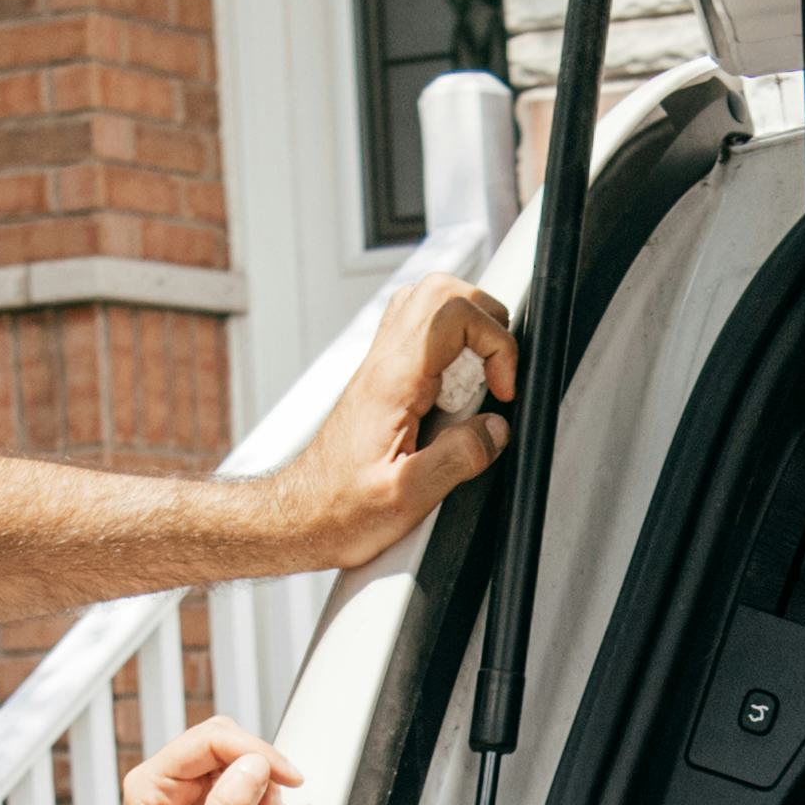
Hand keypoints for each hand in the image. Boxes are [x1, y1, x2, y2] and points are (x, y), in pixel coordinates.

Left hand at [119, 723, 303, 804]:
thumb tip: (254, 766)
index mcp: (149, 785)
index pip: (207, 742)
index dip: (252, 751)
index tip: (286, 776)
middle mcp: (162, 779)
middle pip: (221, 742)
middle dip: (258, 765)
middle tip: (277, 803)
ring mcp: (181, 788)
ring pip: (233, 757)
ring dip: (260, 781)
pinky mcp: (200, 799)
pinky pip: (235, 777)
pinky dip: (256, 792)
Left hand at [263, 278, 519, 570]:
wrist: (301, 515)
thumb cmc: (340, 509)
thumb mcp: (406, 497)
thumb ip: (457, 459)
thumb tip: (496, 428)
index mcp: (392, 382)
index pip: (452, 314)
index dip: (495, 344)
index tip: (503, 389)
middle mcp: (383, 364)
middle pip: (439, 290)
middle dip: (487, 320)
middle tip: (498, 371)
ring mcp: (380, 367)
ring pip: (426, 301)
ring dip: (467, 325)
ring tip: (482, 373)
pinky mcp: (381, 379)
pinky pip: (417, 333)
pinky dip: (449, 345)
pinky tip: (457, 389)